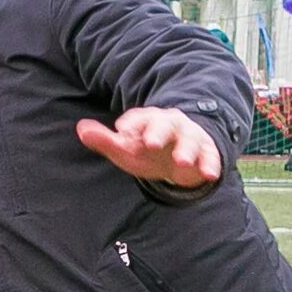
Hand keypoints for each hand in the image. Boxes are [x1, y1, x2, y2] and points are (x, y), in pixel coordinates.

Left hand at [77, 107, 222, 189]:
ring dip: (186, 150)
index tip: (122, 131)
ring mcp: (190, 136)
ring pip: (189, 139)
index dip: (131, 123)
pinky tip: (209, 174)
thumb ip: (104, 140)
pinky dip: (210, 164)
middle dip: (158, 132)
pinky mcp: (206, 151)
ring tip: (181, 161)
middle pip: (165, 124)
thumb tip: (81, 129)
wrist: (178, 157)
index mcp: (148, 120)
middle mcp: (170, 124)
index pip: (138, 117)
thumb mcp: (125, 147)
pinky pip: (210, 156)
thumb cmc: (146, 150)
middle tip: (151, 143)